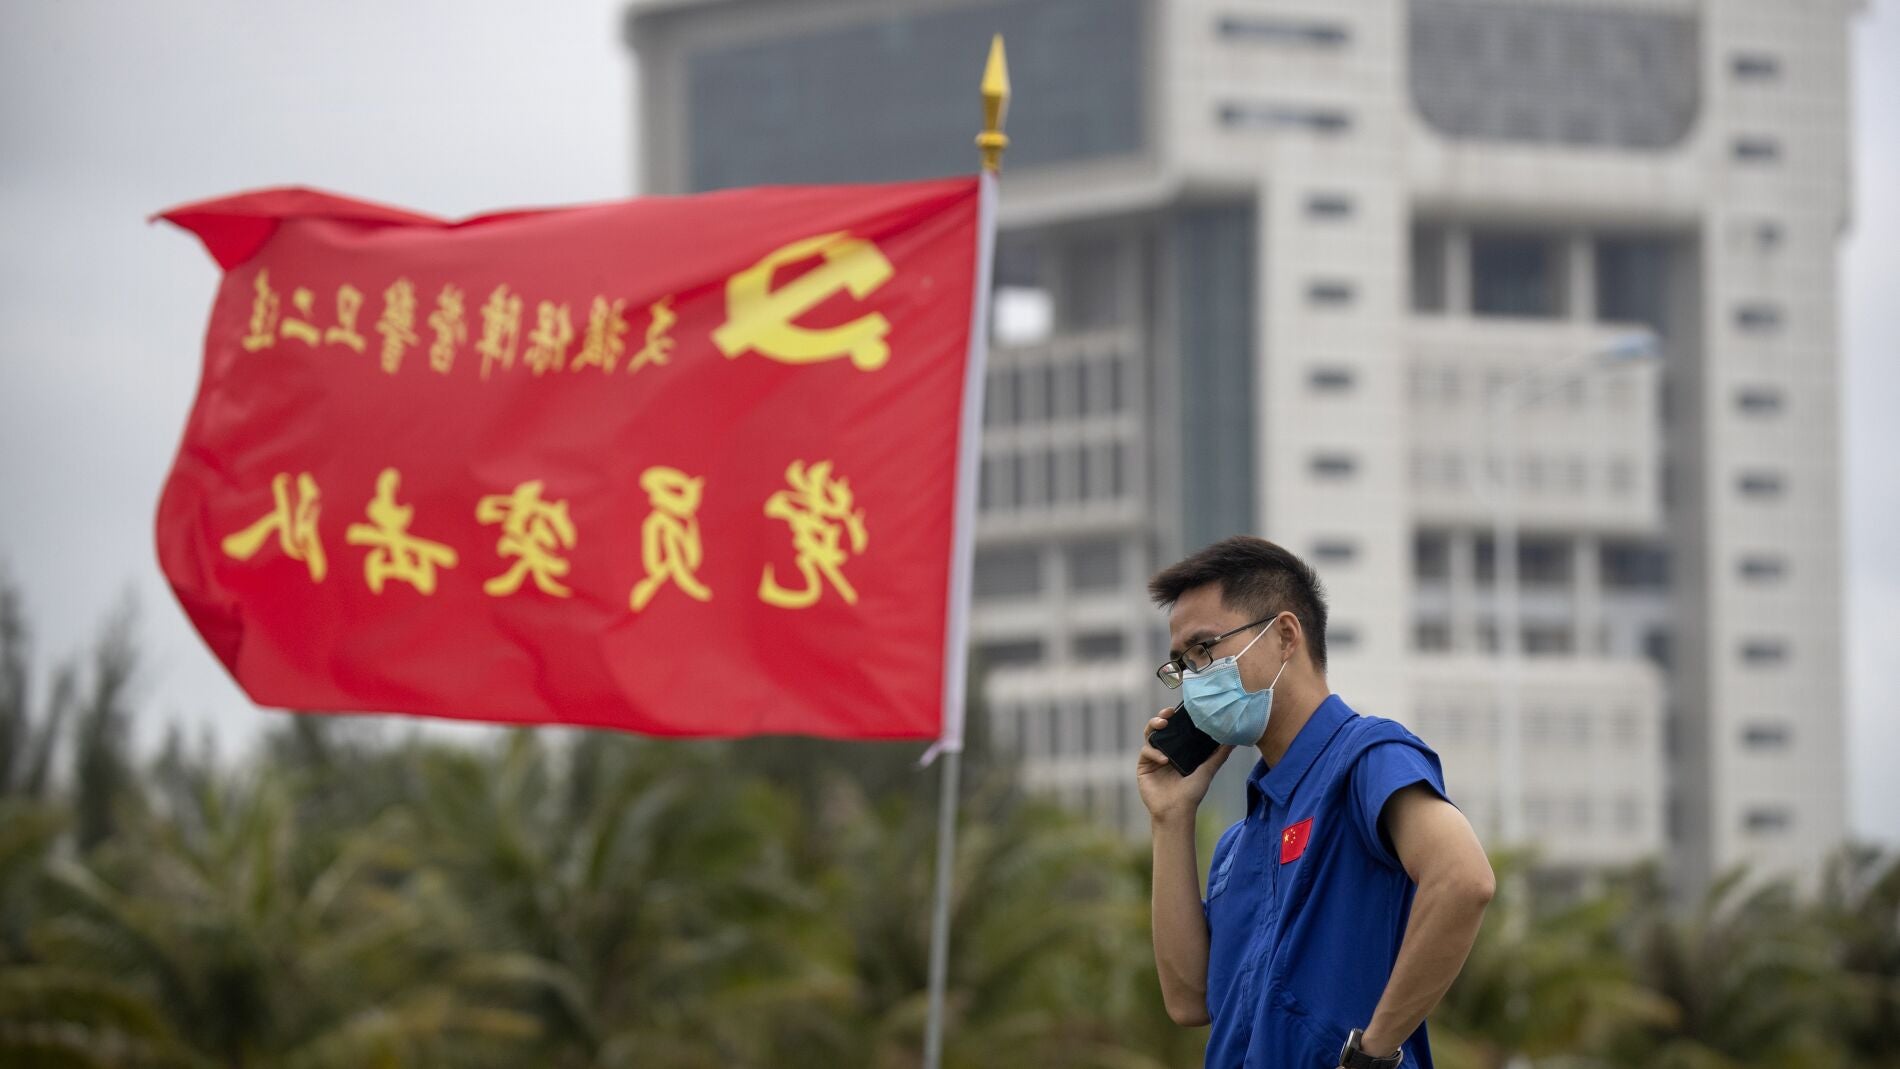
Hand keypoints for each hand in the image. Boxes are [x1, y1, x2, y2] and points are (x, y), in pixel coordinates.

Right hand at [1136, 706, 1232, 824]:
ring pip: (1149, 735)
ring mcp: (1152, 758)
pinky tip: (1164, 759)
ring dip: (1154, 727)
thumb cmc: (1193, 793)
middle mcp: (1164, 751)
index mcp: (1178, 750)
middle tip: (1168, 714)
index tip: (1179, 709)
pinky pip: (1145, 751)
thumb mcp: (1208, 770)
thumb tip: (1234, 739)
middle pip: (1159, 728)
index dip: (1175, 717)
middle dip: (1161, 717)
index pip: (1175, 728)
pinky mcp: (1143, 766)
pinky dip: (1154, 752)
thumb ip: (1219, 754)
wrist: (1177, 811)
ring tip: (1162, 725)